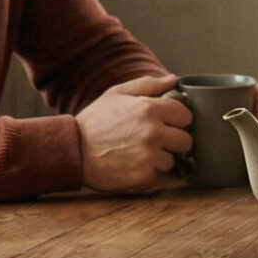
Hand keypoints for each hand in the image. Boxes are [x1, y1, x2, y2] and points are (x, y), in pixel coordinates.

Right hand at [76, 74, 190, 192]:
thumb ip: (148, 85)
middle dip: (173, 141)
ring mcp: (149, 156)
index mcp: (149, 108)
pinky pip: (159, 176)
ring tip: (140, 154)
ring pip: (173, 160)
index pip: (186, 115)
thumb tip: (174, 79)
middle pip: (186, 140)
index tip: (166, 123)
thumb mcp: (117, 94)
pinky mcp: (143, 177)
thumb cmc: (95, 120)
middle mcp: (153, 132)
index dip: (176, 119)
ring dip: (161, 159)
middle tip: (155, 141)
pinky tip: (133, 165)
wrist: (72, 150)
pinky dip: (149, 173)